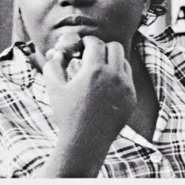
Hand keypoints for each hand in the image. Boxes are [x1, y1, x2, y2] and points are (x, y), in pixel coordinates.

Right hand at [43, 36, 136, 166]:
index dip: (87, 42)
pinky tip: (105, 85)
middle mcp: (114, 76)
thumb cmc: (67, 115)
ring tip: (98, 71)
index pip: (96, 43)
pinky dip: (118, 76)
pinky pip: (128, 78)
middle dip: (102, 48)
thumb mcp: (54, 89)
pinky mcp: (132, 97)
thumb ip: (53, 66)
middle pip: (114, 47)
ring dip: (112, 61)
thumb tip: (58, 53)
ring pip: (123, 61)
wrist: (85, 142)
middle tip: (91, 56)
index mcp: (94, 70)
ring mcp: (126, 87)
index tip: (81, 47)